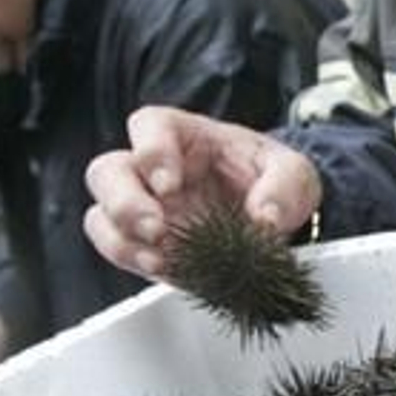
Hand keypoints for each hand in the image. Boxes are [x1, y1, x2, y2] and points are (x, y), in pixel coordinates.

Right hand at [82, 105, 322, 280]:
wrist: (272, 219)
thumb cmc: (272, 180)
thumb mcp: (294, 174)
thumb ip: (284, 188)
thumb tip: (266, 219)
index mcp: (183, 134)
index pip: (148, 126)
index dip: (151, 152)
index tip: (170, 183)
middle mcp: (152, 169)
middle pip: (107, 172)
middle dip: (124, 203)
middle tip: (157, 229)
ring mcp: (143, 207)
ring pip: (101, 215)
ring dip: (122, 239)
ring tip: (160, 257)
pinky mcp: (145, 244)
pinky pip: (118, 250)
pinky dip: (133, 262)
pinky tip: (164, 269)